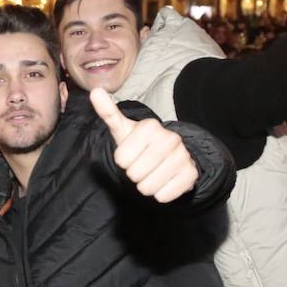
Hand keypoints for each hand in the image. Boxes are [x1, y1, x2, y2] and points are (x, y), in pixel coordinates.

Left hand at [90, 88, 197, 202]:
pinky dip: (159, 194)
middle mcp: (170, 138)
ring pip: (148, 187)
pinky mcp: (191, 174)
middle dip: (134, 174)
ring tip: (151, 173)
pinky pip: (164, 196)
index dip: (123, 161)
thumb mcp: (122, 129)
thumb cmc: (139, 144)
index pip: (122, 159)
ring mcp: (183, 156)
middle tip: (142, 165)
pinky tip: (163, 181)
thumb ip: (108, 112)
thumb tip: (95, 91)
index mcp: (150, 126)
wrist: (167, 157)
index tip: (131, 153)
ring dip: (145, 185)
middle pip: (135, 174)